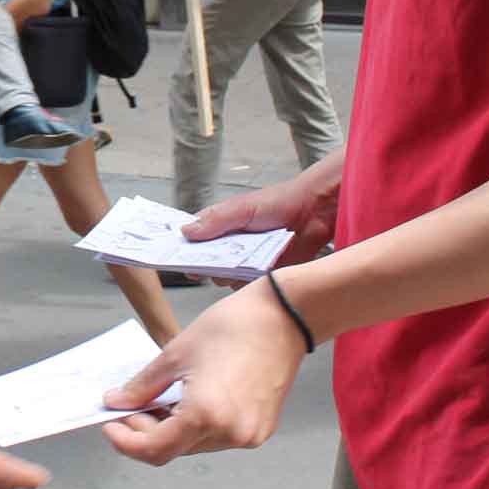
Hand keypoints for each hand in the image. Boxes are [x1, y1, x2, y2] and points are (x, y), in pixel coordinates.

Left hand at [101, 277, 306, 463]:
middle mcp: (230, 433)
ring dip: (170, 429)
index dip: (126, 442)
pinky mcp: (260, 430)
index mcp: (206, 414)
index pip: (154, 449)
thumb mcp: (175, 354)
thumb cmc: (232, 326)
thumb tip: (117, 403)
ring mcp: (248, 435)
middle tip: (127, 408)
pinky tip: (185, 402)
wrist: (283, 317)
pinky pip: (217, 437)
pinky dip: (195, 425)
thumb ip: (141, 386)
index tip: (110, 426)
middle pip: (173, 449)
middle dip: (145, 432)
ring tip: (157, 401)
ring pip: (194, 445)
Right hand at [184, 163, 339, 283]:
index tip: (174, 257)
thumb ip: (215, 220)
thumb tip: (185, 232)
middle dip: (205, 265)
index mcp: (220, 224)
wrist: (314, 213)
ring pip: (223, 277)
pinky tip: (252, 273)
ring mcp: (245, 259)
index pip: (193, 239)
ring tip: (237, 265)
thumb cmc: (278, 203)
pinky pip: (245, 285)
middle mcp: (230, 244)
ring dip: (226, 275)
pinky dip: (245, 282)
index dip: (183, 248)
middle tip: (209, 264)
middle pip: (206, 262)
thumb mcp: (242, 208)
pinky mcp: (261, 273)